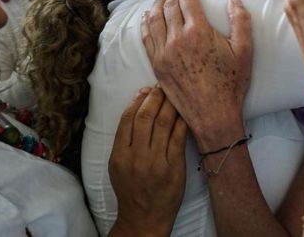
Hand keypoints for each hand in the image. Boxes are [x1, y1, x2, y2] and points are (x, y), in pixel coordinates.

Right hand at [109, 87, 187, 235]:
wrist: (144, 217)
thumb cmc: (132, 189)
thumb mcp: (118, 165)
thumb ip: (125, 140)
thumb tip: (137, 108)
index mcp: (119, 155)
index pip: (127, 119)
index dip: (138, 100)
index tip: (146, 89)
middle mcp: (136, 157)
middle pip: (146, 117)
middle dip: (155, 97)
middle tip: (163, 86)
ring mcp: (156, 162)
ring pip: (163, 123)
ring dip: (170, 105)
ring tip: (175, 93)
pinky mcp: (174, 167)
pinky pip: (178, 137)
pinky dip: (182, 121)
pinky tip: (186, 112)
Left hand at [141, 0, 251, 151]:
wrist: (213, 114)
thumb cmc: (231, 84)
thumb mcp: (244, 51)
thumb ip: (241, 21)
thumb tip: (234, 0)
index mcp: (198, 32)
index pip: (187, 0)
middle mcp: (177, 39)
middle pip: (169, 7)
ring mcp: (163, 53)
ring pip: (154, 19)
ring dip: (157, 5)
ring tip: (162, 0)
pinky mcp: (157, 65)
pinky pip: (146, 38)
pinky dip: (145, 24)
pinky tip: (147, 18)